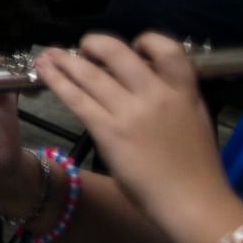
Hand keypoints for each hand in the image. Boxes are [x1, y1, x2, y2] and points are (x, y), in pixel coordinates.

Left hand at [41, 34, 235, 242]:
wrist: (193, 201)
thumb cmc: (197, 168)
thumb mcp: (195, 120)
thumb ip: (175, 98)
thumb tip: (151, 83)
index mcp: (184, 91)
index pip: (168, 49)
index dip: (146, 41)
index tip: (132, 46)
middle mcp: (157, 95)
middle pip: (118, 53)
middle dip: (94, 44)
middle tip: (82, 47)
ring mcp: (131, 112)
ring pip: (90, 74)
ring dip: (64, 60)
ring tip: (47, 54)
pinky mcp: (109, 131)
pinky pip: (77, 99)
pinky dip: (57, 81)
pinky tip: (45, 74)